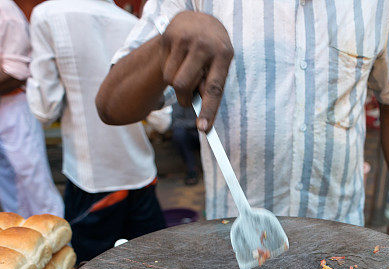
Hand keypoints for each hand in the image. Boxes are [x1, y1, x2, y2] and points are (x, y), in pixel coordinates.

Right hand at [160, 11, 233, 131]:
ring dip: (176, 84)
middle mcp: (204, 46)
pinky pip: (164, 68)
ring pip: (171, 79)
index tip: (203, 129)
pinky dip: (169, 70)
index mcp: (223, 55)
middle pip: (183, 85)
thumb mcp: (219, 64)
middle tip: (187, 98)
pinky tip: (178, 60)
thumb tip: (201, 110)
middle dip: (183, 98)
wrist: (199, 18)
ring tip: (186, 71)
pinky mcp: (169, 37)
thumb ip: (211, 85)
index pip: (214, 89)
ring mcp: (185, 40)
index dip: (208, 111)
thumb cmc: (212, 50)